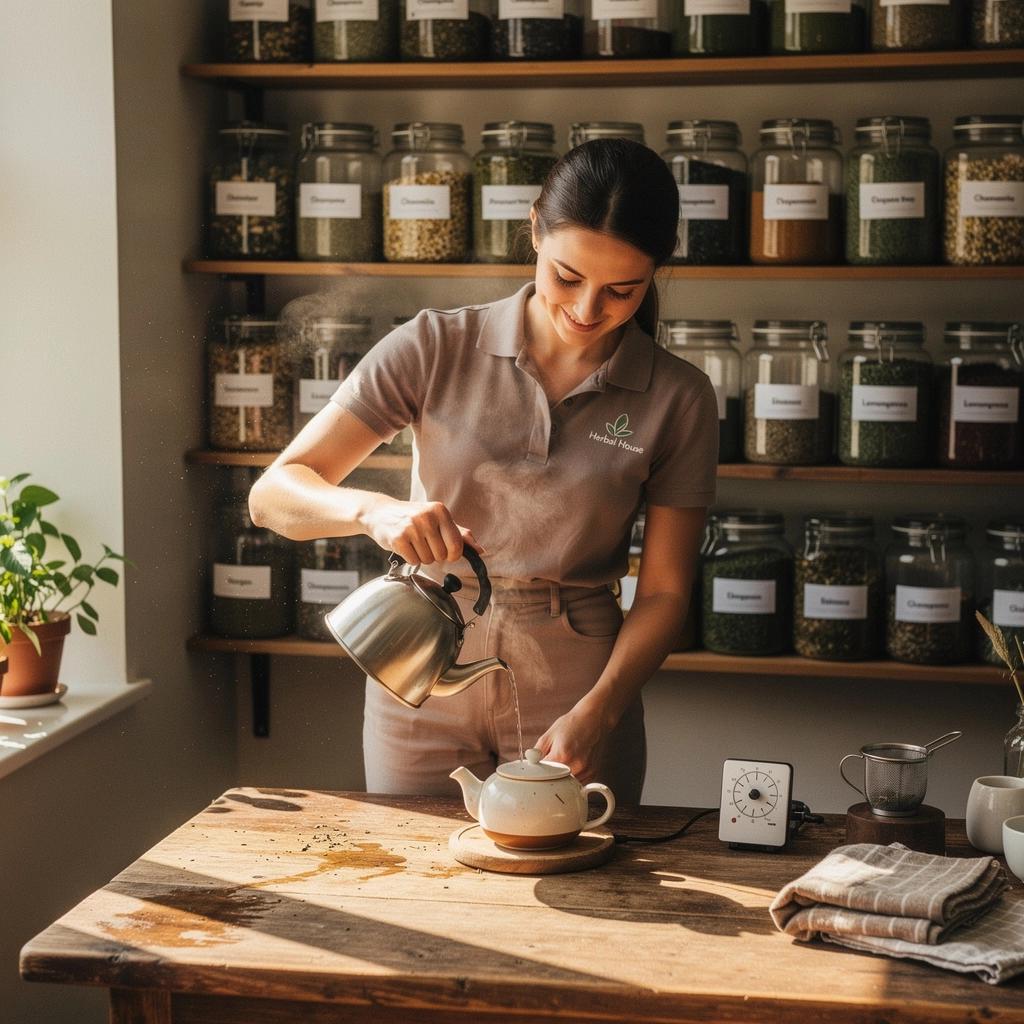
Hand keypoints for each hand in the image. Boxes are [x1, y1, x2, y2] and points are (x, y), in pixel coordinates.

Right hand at [362, 497, 482, 565]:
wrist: (379, 512)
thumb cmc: (412, 517)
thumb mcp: (437, 520)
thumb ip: (459, 534)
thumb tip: (479, 550)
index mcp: (440, 511)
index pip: (457, 544)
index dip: (453, 554)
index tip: (447, 552)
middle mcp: (426, 517)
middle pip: (442, 555)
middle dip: (435, 555)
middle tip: (424, 543)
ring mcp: (411, 527)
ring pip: (428, 560)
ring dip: (422, 556)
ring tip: (414, 543)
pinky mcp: (398, 539)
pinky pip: (414, 561)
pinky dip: (411, 558)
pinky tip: (405, 546)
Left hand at [535, 700, 609, 783]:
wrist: (592, 718)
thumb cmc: (571, 724)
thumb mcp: (549, 735)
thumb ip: (537, 752)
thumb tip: (530, 765)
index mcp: (562, 755)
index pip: (543, 775)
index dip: (539, 772)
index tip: (538, 768)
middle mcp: (576, 765)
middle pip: (556, 782)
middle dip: (550, 777)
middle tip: (549, 766)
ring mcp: (586, 770)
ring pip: (568, 785)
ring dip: (562, 778)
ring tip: (562, 762)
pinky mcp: (592, 772)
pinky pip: (577, 783)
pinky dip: (571, 778)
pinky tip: (571, 764)